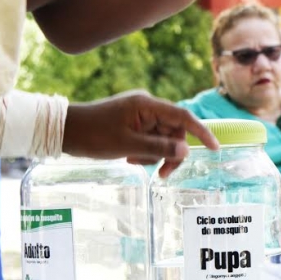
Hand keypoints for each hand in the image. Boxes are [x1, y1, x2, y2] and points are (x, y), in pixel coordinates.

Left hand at [63, 91, 217, 178]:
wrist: (65, 131)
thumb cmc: (93, 135)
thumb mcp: (127, 145)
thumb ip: (158, 148)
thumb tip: (186, 150)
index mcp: (147, 105)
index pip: (183, 118)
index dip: (201, 132)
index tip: (215, 148)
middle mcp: (147, 106)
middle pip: (174, 132)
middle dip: (169, 153)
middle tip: (161, 175)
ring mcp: (140, 115)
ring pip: (162, 138)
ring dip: (154, 155)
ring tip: (133, 161)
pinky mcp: (133, 123)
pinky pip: (150, 139)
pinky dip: (145, 151)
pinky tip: (130, 158)